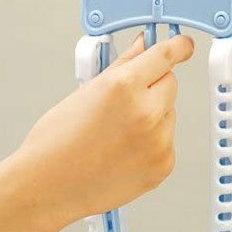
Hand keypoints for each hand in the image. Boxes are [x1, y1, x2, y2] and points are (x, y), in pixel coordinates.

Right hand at [16, 33, 194, 231]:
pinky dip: (152, 142)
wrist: (48, 186)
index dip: (177, 47)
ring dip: (153, 115)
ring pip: (169, 113)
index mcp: (124, 86)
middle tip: (125, 101)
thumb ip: (122, 66)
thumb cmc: (56, 142)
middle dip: (154, 85)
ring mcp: (158, 142)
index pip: (165, 55)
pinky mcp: (163, 165)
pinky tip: (123, 151)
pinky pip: (167, 141)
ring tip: (117, 133)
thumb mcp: (85, 91)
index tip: (183, 45)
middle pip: (170, 83)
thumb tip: (141, 47)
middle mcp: (146, 112)